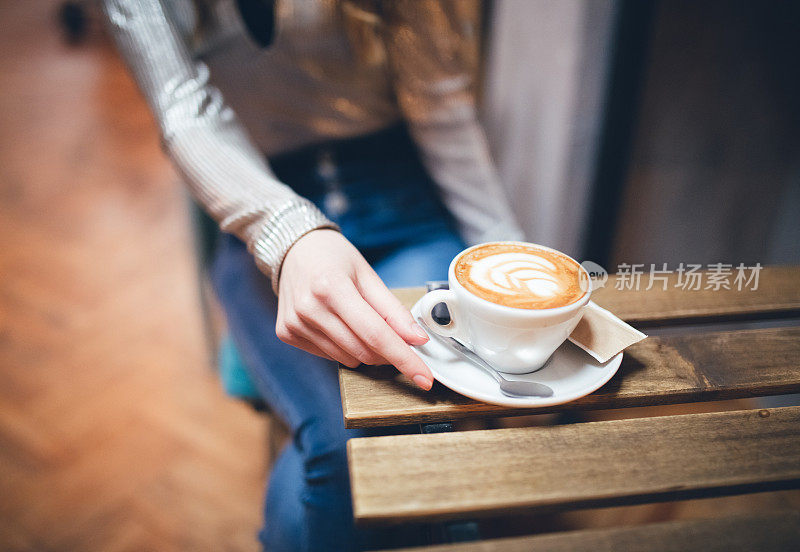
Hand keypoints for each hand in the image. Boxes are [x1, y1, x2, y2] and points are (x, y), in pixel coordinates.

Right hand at [276, 229, 432, 389]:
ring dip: (366, 350)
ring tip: (360, 322)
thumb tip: (416, 340)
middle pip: (364, 351)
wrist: (293, 249)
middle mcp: (309, 308)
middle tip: (395, 337)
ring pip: (348, 359)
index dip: (404, 359)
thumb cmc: (333, 258)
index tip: (424, 377)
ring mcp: (295, 324)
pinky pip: (329, 356)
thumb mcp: (368, 275)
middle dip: (388, 352)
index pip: (376, 334)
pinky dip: (344, 347)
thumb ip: (393, 310)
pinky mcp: (287, 333)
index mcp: (331, 287)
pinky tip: (338, 324)